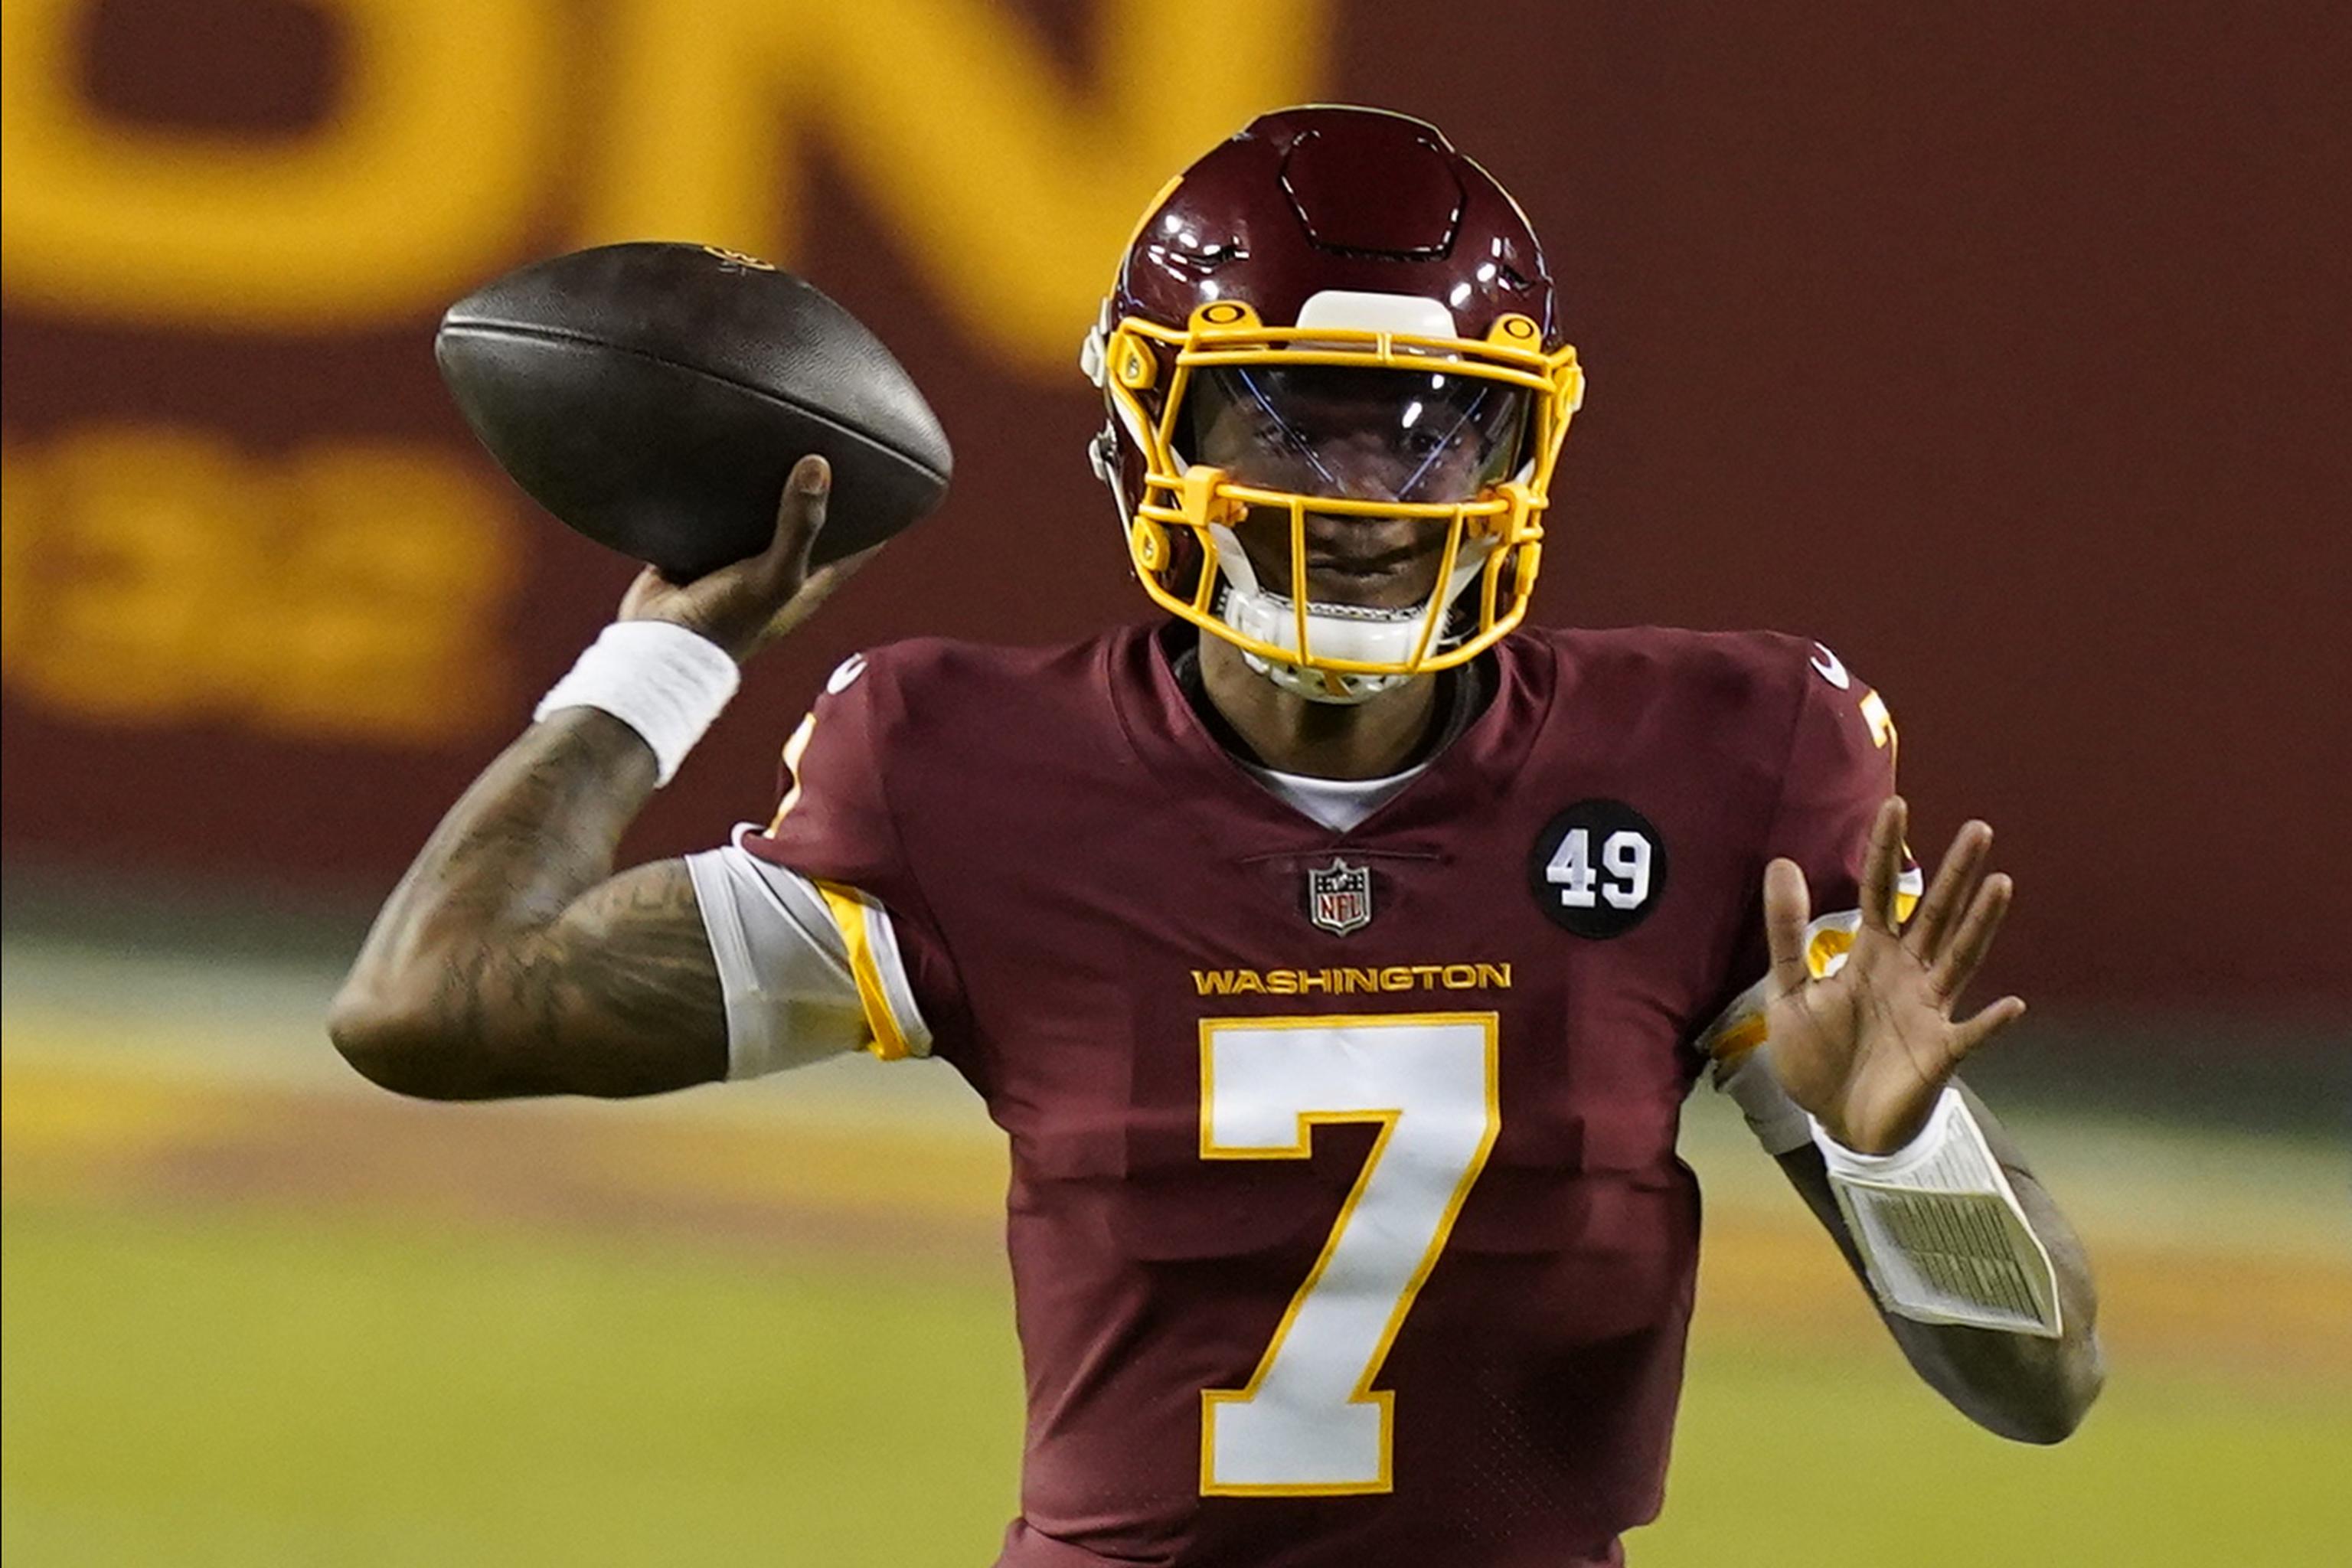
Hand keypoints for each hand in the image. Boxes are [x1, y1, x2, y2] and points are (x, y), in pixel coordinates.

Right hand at [618, 455, 880, 662]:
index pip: (855, 549)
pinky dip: (719, 495)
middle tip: (834, 450)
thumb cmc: (728, 621)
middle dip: (821, 497)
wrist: (658, 642)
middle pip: (808, 528)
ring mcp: (736, 563)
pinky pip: (714, 517)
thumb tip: (819, 465)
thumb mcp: (776, 575)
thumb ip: (799, 526)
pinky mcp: (698, 553)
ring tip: (779, 443)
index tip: (896, 486)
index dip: (877, 521)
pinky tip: (721, 462)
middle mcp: (775, 573)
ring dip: (767, 491)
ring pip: (760, 519)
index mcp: (806, 585)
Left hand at [1762, 797, 2026, 1153]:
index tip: (1896, 804)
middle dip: (1955, 873)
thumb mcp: (1788, 990)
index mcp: (1870, 955)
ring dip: (1981, 924)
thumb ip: (1786, 932)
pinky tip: (2012, 1005)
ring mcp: (1929, 1011)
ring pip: (1961, 958)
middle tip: (1978, 828)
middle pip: (1935, 914)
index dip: (1885, 851)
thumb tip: (1781, 863)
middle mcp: (1907, 974)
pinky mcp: (1940, 1054)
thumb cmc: (1818, 1057)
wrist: (1835, 1123)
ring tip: (2000, 883)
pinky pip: (1970, 1035)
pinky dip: (1991, 1022)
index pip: (1882, 892)